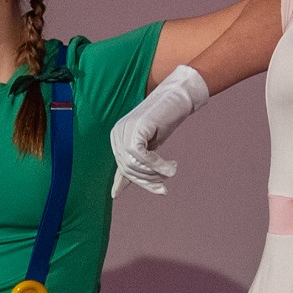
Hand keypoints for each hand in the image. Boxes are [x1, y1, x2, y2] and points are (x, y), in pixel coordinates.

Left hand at [112, 64, 207, 196]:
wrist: (176, 97)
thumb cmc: (165, 120)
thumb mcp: (149, 144)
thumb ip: (138, 160)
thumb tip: (120, 187)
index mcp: (117, 137)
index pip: (120, 166)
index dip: (122, 183)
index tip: (116, 194)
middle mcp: (117, 133)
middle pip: (127, 169)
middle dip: (146, 181)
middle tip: (163, 187)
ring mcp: (125, 130)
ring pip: (134, 165)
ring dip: (154, 174)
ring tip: (170, 172)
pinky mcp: (137, 128)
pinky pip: (143, 156)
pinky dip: (158, 165)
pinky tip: (170, 168)